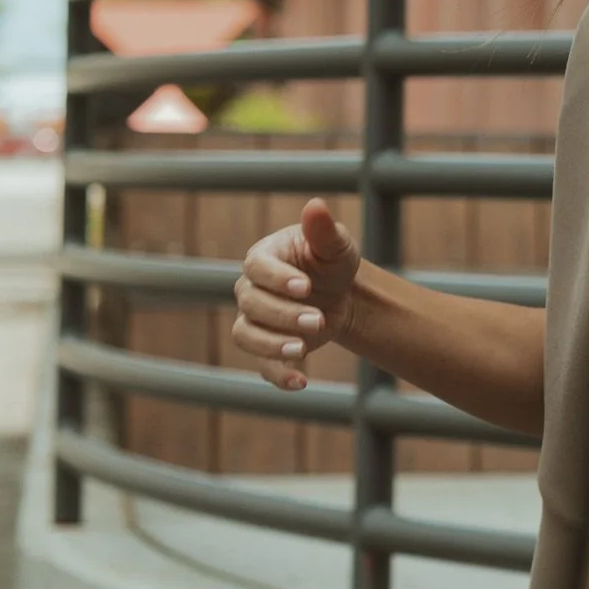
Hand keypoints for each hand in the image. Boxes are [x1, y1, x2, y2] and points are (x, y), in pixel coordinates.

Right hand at [232, 196, 362, 390]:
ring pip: (246, 335)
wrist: (341, 294)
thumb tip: (316, 206)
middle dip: (284, 315)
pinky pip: (261, 365)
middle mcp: (251, 289)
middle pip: (252, 304)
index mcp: (263, 258)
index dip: (278, 279)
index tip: (305, 286)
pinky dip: (279, 376)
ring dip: (272, 345)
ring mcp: (255, 320)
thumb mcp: (335, 246)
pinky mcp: (267, 347)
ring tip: (302, 350)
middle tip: (318, 320)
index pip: (257, 267)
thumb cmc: (332, 262)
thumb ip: (324, 230)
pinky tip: (301, 383)